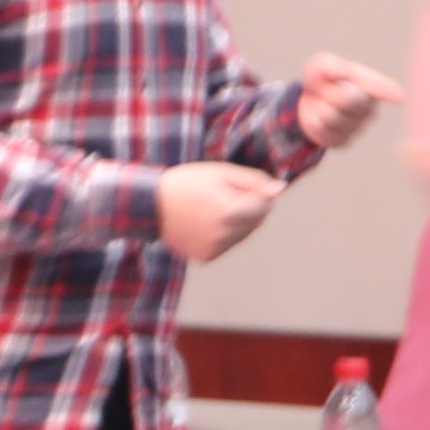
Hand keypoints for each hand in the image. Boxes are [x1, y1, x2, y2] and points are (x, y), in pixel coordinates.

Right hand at [157, 163, 281, 262]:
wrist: (149, 205)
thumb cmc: (186, 183)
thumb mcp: (221, 173)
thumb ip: (253, 181)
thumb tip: (280, 190)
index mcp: (232, 211)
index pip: (266, 205)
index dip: (253, 193)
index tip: (232, 187)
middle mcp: (226, 234)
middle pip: (257, 222)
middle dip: (246, 209)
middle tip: (219, 198)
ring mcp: (215, 248)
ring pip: (243, 235)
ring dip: (235, 223)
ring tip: (209, 211)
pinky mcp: (206, 256)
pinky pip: (227, 244)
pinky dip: (221, 235)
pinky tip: (202, 224)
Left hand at [297, 52, 400, 151]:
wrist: (310, 101)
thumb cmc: (324, 80)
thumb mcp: (323, 66)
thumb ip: (332, 67)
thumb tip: (345, 73)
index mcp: (370, 86)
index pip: (381, 88)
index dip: (388, 91)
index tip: (399, 97)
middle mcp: (369, 108)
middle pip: (349, 100)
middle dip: (332, 94)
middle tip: (326, 89)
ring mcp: (358, 127)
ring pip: (332, 118)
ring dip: (320, 109)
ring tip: (323, 103)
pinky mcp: (343, 141)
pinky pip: (324, 133)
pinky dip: (314, 124)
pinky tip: (319, 118)